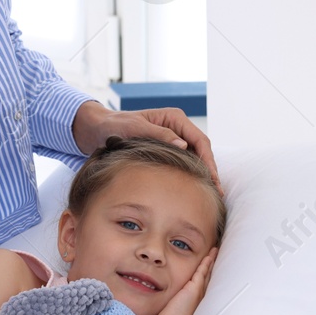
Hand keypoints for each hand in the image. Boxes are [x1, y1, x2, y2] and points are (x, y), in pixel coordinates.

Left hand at [71, 102, 219, 187]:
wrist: (98, 129)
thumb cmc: (114, 125)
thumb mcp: (134, 129)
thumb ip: (158, 135)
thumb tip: (183, 145)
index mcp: (174, 118)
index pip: (200, 141)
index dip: (209, 162)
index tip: (213, 180)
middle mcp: (177, 127)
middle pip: (202, 151)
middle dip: (210, 172)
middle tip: (218, 194)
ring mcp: (173, 139)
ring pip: (195, 159)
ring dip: (202, 176)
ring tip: (210, 196)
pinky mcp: (166, 150)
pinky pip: (183, 163)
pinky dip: (189, 176)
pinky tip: (192, 190)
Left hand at [151, 247, 218, 314]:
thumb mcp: (173, 311)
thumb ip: (173, 303)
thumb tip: (164, 300)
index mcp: (196, 301)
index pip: (202, 284)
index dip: (206, 274)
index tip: (209, 266)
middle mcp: (200, 296)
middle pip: (209, 278)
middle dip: (213, 266)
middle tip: (217, 255)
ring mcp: (199, 292)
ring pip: (207, 273)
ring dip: (211, 262)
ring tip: (215, 251)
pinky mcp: (194, 289)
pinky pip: (202, 272)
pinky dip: (206, 263)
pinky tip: (209, 255)